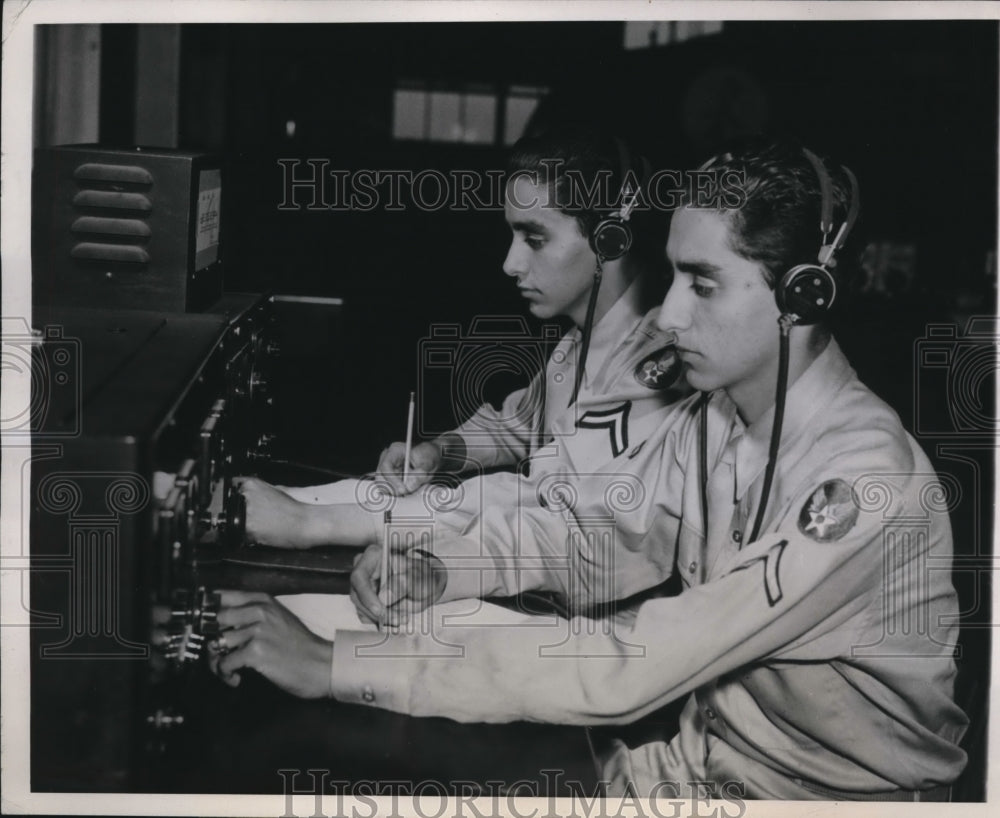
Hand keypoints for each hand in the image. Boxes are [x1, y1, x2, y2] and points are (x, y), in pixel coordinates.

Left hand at [209, 590, 332, 698]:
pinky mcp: (256, 652)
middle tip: (218, 652)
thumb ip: (252, 614)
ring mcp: (258, 631)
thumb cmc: (299, 644)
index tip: (204, 624)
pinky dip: (226, 674)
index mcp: (263, 600)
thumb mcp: (278, 618)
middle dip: (211, 638)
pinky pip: (225, 663)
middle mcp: (259, 611)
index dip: (207, 610)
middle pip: (215, 619)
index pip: (222, 596)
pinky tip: (236, 678)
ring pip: (217, 643)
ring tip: (229, 669)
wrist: (320, 664)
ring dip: (217, 661)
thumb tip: (219, 621)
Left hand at [235, 476, 316, 547]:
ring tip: (257, 527)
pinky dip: (245, 537)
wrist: (304, 522)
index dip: (230, 498)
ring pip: (231, 521)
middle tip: (251, 519)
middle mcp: (245, 495)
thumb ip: (255, 492)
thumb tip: (241, 497)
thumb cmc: (293, 509)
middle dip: (235, 513)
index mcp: (251, 483)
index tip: (233, 504)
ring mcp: (246, 511)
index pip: (229, 487)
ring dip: (239, 526)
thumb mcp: (274, 490)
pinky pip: (238, 534)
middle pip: (228, 506)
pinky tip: (258, 534)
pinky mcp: (248, 527)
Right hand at [350, 542, 446, 626]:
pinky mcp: (366, 602)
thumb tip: (384, 597)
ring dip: (382, 617)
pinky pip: (368, 616)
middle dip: (377, 611)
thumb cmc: (421, 576)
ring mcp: (364, 587)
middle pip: (357, 595)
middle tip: (396, 617)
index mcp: (374, 556)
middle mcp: (366, 571)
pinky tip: (397, 617)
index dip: (366, 594)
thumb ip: (402, 584)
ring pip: (362, 608)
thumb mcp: (417, 578)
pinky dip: (382, 621)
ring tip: (402, 616)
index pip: (359, 575)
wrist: (425, 587)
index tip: (379, 609)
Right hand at [375, 440, 441, 495]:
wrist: (430, 458)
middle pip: (380, 477)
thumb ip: (421, 474)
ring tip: (408, 493)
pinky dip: (396, 494)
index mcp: (395, 451)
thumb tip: (409, 487)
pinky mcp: (390, 479)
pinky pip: (388, 490)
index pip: (386, 466)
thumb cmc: (428, 456)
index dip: (392, 480)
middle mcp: (387, 459)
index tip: (403, 490)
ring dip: (394, 492)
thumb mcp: (429, 463)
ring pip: (383, 486)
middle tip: (405, 495)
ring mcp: (387, 470)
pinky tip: (407, 493)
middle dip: (391, 489)